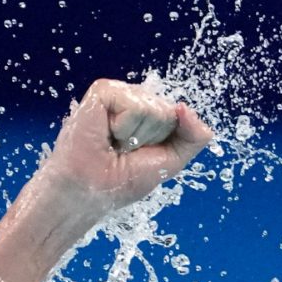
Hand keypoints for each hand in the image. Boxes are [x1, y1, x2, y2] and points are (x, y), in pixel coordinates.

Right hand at [35, 78, 213, 219]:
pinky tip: (107, 134)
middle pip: (170, 113)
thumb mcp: (170, 161)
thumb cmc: (122, 180)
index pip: (180, 118)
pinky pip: (135, 106)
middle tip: (125, 151)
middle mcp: (136, 99)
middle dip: (152, 140)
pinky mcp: (103, 91)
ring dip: (136, 136)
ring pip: (155, 109)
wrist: (89, 190)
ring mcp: (120, 94)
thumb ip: (192, 138)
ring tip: (115, 144)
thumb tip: (186, 107)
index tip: (142, 154)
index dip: (166, 142)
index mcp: (152, 114)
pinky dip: (123, 128)